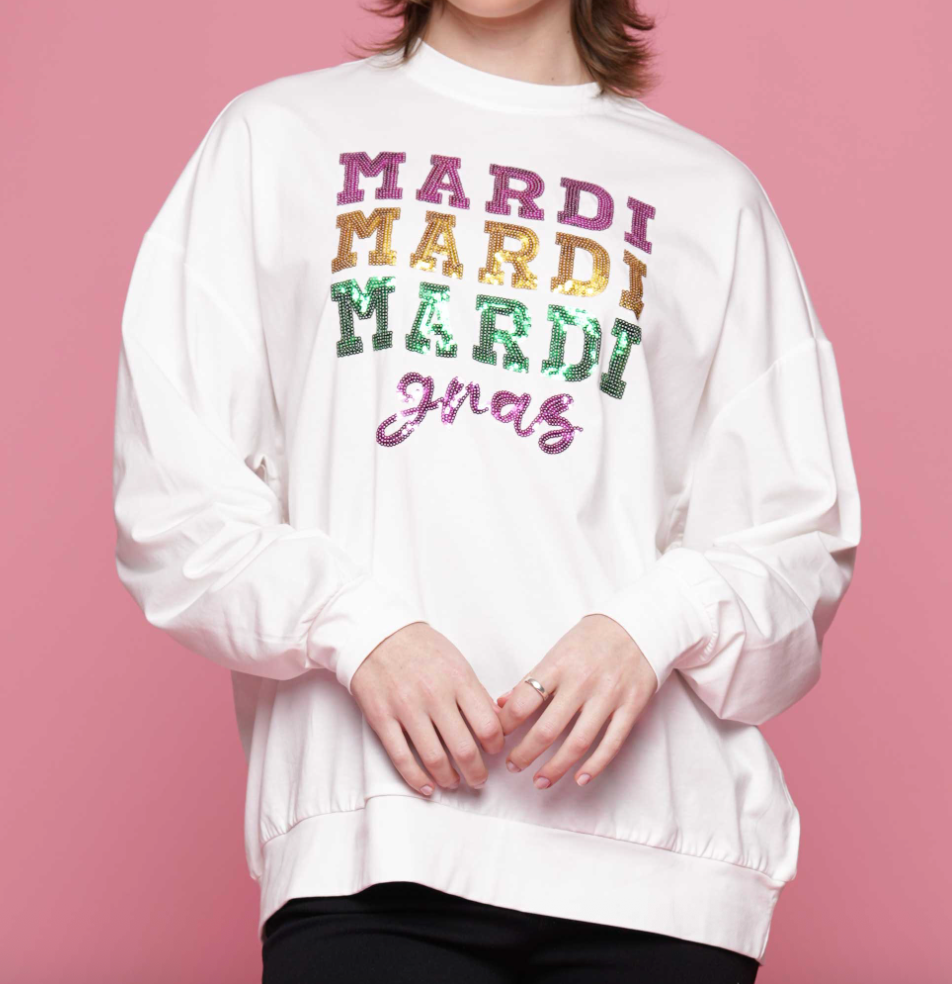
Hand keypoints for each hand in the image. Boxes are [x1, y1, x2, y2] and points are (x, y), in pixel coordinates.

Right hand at [350, 622, 505, 795]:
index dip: (495, 746)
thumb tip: (495, 722)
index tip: (494, 751)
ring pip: (434, 759)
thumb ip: (475, 692)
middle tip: (480, 779)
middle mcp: (434, 696)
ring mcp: (406, 709)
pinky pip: (401, 759)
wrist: (376, 634)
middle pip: (464, 749)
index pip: (487, 725)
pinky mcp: (382, 719)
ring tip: (455, 782)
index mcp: (458, 679)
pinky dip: (417, 779)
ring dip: (449, 779)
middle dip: (477, 772)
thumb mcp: (457, 661)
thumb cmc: (421, 647)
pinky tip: (427, 786)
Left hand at [495, 615, 656, 789]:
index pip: (524, 700)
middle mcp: (582, 682)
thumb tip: (502, 704)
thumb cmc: (591, 638)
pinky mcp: (630, 707)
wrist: (639, 625)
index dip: (506, 724)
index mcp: (559, 665)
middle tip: (512, 766)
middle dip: (525, 754)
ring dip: (556, 767)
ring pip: (578, 743)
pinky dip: (595, 765)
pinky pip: (611, 744)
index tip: (496, 737)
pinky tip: (579, 779)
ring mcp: (608, 697)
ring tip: (539, 781)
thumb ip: (531, 679)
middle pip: (547, 729)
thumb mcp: (557, 650)